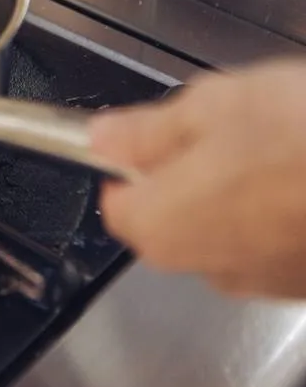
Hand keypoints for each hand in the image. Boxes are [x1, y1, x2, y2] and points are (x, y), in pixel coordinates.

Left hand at [89, 59, 305, 298]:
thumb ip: (144, 129)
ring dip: (239, 190)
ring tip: (279, 143)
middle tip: (227, 126)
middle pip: (171, 214)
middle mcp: (204, 266)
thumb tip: (101, 137)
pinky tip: (304, 171)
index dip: (132, 161)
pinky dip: (281, 210)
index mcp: (160, 225)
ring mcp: (261, 280)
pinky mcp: (304, 280)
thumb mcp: (210, 106)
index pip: (116, 199)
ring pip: (226, 227)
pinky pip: (273, 241)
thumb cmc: (304, 136)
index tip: (155, 133)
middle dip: (187, 171)